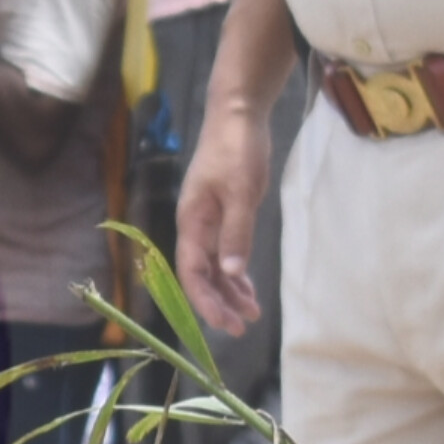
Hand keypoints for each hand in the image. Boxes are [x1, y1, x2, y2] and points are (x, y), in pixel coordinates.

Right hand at [176, 101, 270, 334]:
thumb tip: (231, 274)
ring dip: (230, 291)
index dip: (206, 301)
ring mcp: (209, 222)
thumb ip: (236, 233)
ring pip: (215, 267)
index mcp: (193, 222)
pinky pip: (226, 253)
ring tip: (251, 313)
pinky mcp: (224, 215)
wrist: (238, 116)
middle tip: (242, 327)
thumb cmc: (237, 150)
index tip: (226, 323)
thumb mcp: (240, 191)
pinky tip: (248, 288)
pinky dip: (237, 273)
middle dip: (219, 303)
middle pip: (201, 275)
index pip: (192, 272)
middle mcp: (196, 228)